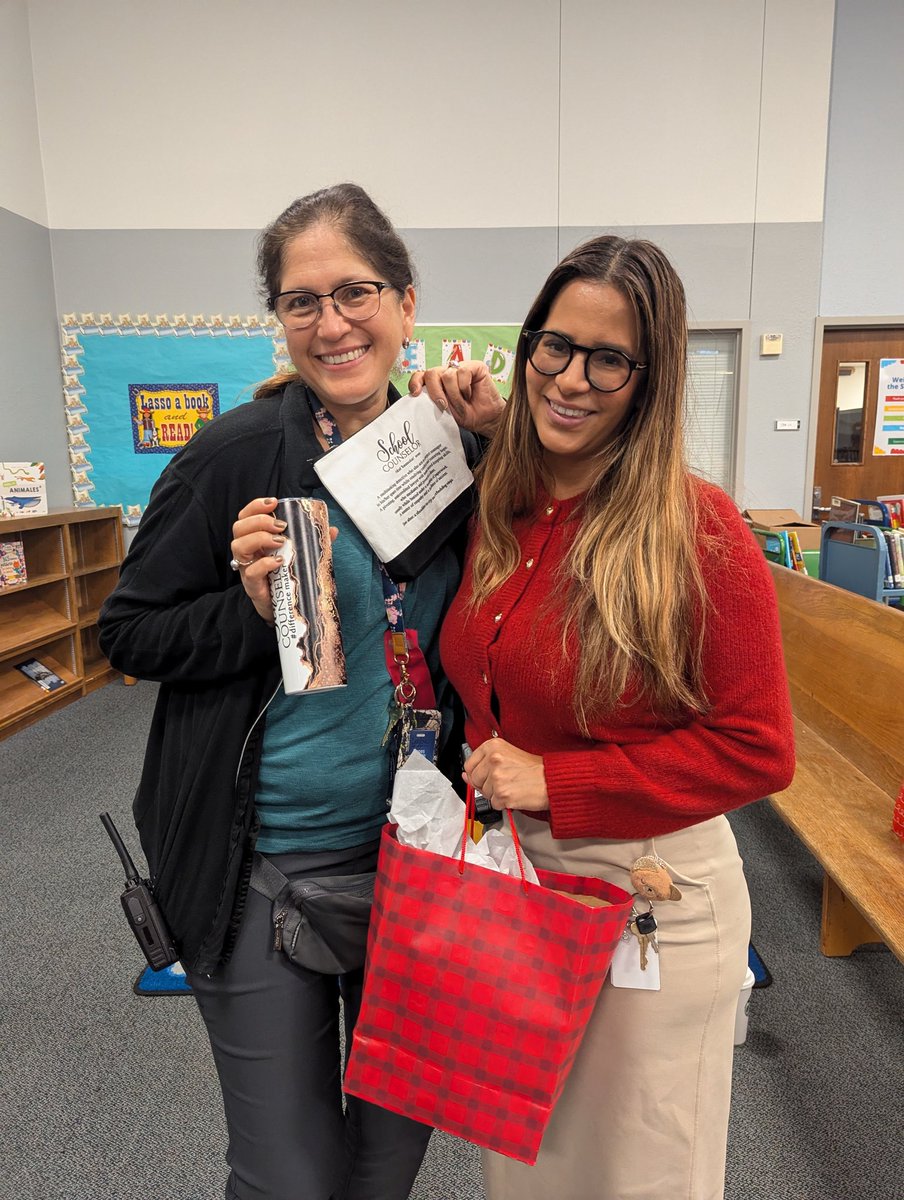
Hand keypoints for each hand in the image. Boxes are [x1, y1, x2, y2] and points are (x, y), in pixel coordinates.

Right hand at [231, 498, 336, 625]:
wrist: (282, 609)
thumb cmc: (286, 577)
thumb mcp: (298, 556)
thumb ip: (313, 542)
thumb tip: (332, 530)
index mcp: (255, 539)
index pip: (246, 516)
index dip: (255, 506)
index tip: (274, 502)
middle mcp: (247, 551)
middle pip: (239, 527)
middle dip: (259, 520)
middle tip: (281, 525)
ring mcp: (246, 568)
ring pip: (238, 546)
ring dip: (259, 538)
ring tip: (281, 541)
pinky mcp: (251, 585)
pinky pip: (251, 571)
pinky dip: (264, 563)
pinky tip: (279, 561)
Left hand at [409, 360, 505, 436]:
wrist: (486, 420)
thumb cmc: (467, 415)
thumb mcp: (444, 411)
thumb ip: (432, 402)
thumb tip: (418, 398)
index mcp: (437, 383)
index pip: (421, 376)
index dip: (415, 382)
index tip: (415, 393)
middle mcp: (447, 373)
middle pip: (432, 373)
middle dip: (435, 392)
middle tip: (443, 406)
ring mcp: (460, 368)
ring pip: (448, 375)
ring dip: (454, 395)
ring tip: (462, 403)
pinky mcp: (474, 366)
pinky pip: (463, 372)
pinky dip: (465, 387)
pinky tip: (470, 393)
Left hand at [464, 738, 548, 811]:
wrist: (552, 780)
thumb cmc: (534, 769)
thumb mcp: (507, 756)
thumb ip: (484, 764)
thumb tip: (465, 775)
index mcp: (493, 746)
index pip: (469, 765)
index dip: (478, 774)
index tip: (488, 775)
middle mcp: (493, 759)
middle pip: (475, 780)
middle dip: (487, 786)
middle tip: (505, 781)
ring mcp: (497, 777)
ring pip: (484, 793)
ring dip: (496, 795)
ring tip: (512, 786)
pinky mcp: (502, 793)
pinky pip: (494, 804)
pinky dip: (503, 803)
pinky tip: (515, 794)